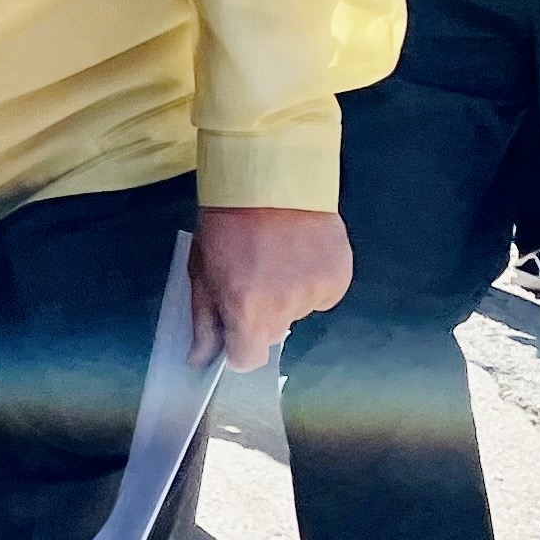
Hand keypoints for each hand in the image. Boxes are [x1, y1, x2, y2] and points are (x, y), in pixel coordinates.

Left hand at [189, 207, 350, 371]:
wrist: (270, 179)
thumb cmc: (226, 224)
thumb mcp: (202, 271)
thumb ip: (204, 320)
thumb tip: (199, 359)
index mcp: (247, 310)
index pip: (247, 359)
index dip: (238, 346)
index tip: (234, 326)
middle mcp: (285, 308)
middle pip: (272, 333)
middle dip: (259, 316)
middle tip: (251, 278)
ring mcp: (317, 292)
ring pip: (297, 312)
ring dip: (286, 295)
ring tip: (276, 258)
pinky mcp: (340, 277)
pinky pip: (323, 294)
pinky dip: (311, 281)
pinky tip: (299, 254)